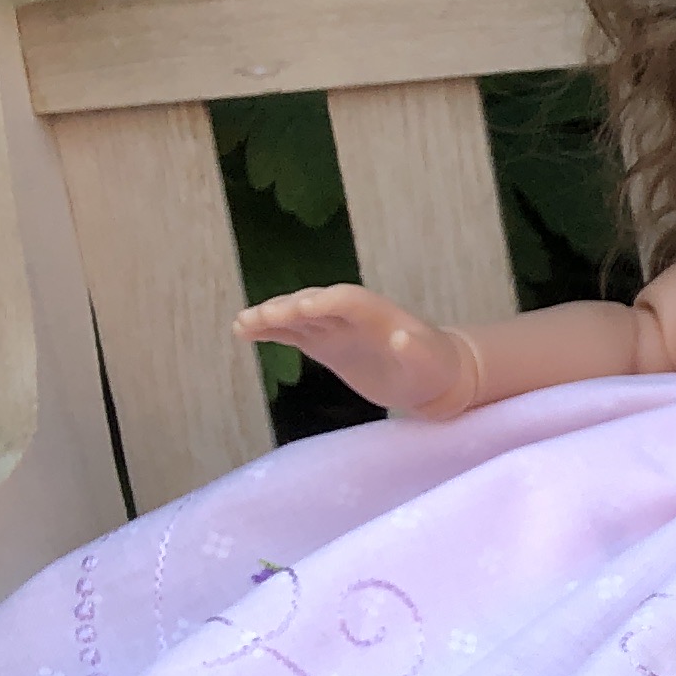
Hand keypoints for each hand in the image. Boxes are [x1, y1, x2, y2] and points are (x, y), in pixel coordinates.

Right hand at [239, 284, 475, 415]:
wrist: (433, 376)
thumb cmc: (434, 367)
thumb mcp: (429, 362)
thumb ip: (416, 350)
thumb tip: (402, 338)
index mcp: (378, 314)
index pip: (347, 300)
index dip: (325, 302)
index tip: (301, 309)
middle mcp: (351, 315)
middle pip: (316, 303)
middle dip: (290, 308)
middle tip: (262, 317)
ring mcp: (335, 328)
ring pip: (298, 316)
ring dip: (272, 317)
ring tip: (242, 324)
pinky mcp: (325, 344)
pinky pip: (293, 333)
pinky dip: (270, 331)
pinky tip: (244, 331)